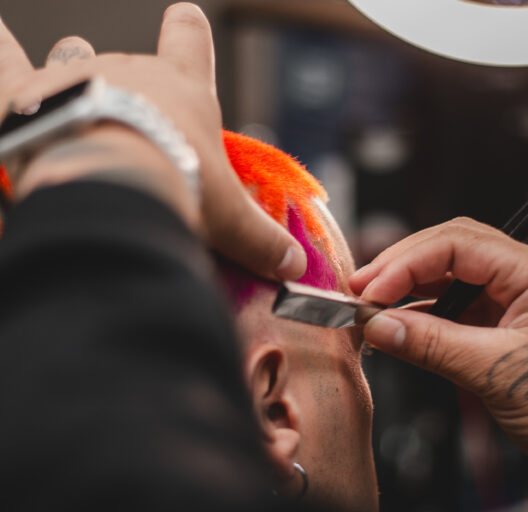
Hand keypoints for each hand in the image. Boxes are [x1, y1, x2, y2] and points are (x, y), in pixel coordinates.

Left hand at [0, 3, 306, 280]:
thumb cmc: (181, 188)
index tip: (185, 23)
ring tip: (80, 110)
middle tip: (137, 140)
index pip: (191, 41)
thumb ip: (263, 242)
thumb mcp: (229, 222)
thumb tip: (295, 268)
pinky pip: (2, 57)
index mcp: (184, 92)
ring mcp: (76, 75)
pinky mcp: (25, 95)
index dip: (189, 33)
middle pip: (132, 67)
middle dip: (133, 95)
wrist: (110, 182)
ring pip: (75, 61)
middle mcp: (130, 70)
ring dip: (77, 77)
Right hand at [350, 217, 527, 493]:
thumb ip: (434, 345)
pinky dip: (423, 318)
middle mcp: (523, 279)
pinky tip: (401, 330)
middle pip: (449, 251)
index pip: (455, 244)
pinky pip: (455, 311)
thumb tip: (381, 326)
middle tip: (362, 291)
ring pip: (449, 280)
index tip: (371, 292)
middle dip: (401, 267)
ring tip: (373, 310)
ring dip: (409, 291)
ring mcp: (513, 303)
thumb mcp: (500, 373)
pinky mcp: (503, 329)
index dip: (405, 264)